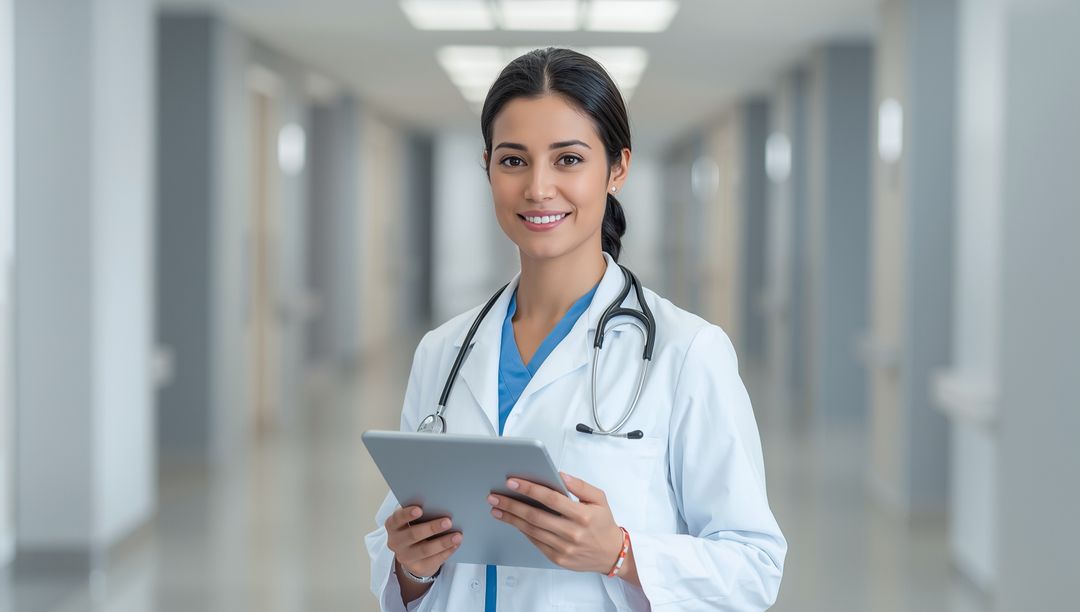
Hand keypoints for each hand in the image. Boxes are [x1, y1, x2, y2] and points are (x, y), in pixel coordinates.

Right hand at [385, 505, 462, 577]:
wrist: (413, 555)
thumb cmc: (416, 529)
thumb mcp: (413, 521)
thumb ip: (422, 513)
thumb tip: (441, 506)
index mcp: (393, 526)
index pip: (397, 519)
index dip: (407, 514)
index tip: (420, 509)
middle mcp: (395, 542)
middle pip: (413, 535)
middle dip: (432, 528)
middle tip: (448, 522)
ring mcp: (405, 557)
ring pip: (425, 550)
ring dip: (443, 542)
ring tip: (457, 536)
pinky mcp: (417, 568)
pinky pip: (433, 560)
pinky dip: (446, 552)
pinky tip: (455, 545)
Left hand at [487, 472, 623, 573]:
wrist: (611, 555)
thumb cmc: (603, 523)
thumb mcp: (599, 498)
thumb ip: (580, 485)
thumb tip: (560, 475)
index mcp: (582, 515)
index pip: (551, 499)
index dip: (530, 489)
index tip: (512, 482)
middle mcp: (572, 533)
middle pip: (535, 516)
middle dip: (512, 504)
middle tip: (495, 496)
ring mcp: (564, 548)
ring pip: (531, 530)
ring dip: (511, 518)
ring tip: (497, 508)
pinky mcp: (558, 558)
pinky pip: (535, 542)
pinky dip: (522, 530)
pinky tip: (513, 521)